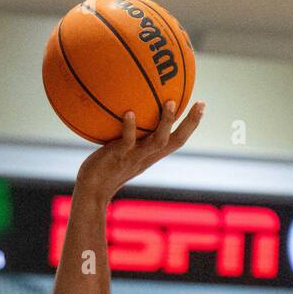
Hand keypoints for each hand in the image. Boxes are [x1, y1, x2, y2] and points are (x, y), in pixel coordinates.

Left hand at [76, 101, 205, 201]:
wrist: (92, 191)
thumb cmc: (104, 168)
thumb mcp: (120, 151)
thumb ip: (128, 135)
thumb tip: (126, 110)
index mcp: (151, 155)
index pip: (177, 140)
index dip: (191, 124)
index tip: (201, 105)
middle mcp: (147, 156)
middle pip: (176, 141)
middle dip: (191, 123)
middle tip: (201, 103)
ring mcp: (134, 157)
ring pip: (157, 142)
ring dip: (166, 123)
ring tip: (170, 102)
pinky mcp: (119, 157)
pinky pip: (128, 141)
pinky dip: (130, 127)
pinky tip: (130, 112)